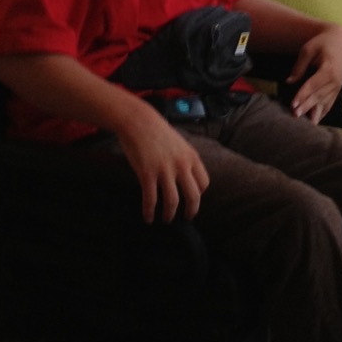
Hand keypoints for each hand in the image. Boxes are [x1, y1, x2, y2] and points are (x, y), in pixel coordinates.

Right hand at [116, 101, 209, 223]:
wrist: (138, 121)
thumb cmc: (157, 131)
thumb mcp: (180, 144)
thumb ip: (185, 160)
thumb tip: (186, 176)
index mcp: (192, 157)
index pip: (204, 183)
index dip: (199, 195)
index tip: (192, 200)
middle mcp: (181, 165)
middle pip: (193, 196)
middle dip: (191, 211)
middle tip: (186, 218)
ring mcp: (164, 170)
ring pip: (172, 201)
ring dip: (170, 215)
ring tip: (166, 220)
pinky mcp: (147, 174)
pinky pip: (151, 199)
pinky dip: (150, 212)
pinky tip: (148, 218)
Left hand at [287, 22, 341, 121]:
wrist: (341, 41)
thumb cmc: (323, 43)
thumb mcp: (308, 49)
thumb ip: (299, 66)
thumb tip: (289, 82)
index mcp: (329, 70)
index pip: (313, 85)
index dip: (302, 95)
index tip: (293, 105)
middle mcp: (335, 81)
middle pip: (318, 96)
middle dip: (306, 107)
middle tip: (295, 115)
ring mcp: (337, 87)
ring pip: (324, 102)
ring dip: (314, 112)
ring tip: (304, 123)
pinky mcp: (337, 90)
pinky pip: (330, 104)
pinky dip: (323, 113)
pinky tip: (315, 121)